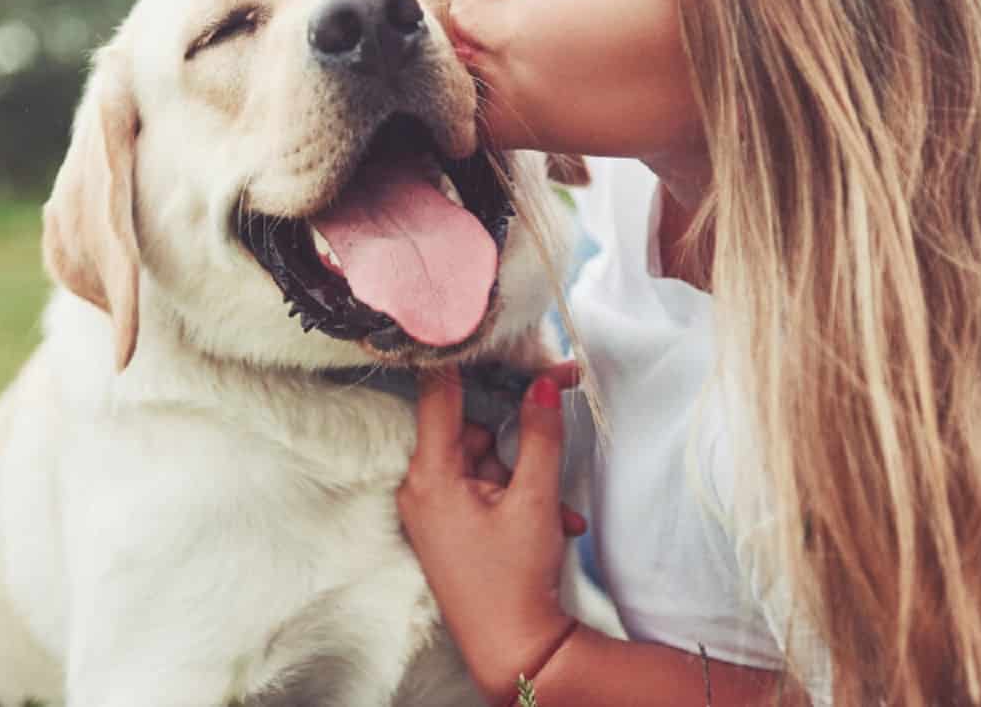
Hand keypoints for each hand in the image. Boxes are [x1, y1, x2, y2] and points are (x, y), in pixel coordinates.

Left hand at [397, 362, 586, 704]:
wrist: (515, 652)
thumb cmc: (516, 580)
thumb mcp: (534, 500)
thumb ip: (538, 434)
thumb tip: (544, 382)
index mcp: (429, 475)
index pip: (438, 394)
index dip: (464, 358)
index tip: (481, 327)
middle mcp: (421, 488)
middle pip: (468, 429)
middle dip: (515, 433)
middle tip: (558, 409)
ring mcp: (433, 510)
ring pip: (483, 462)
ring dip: (525, 475)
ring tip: (559, 507)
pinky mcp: (449, 528)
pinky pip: (484, 492)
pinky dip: (518, 499)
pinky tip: (554, 523)